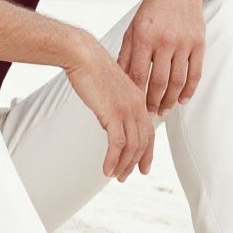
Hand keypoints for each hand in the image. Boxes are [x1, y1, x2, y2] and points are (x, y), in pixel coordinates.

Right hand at [65, 35, 155, 181]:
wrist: (83, 55)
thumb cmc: (90, 67)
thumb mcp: (109, 89)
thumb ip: (114, 106)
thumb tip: (109, 123)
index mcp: (138, 97)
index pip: (149, 130)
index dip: (148, 152)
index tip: (143, 167)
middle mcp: (137, 104)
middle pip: (143, 141)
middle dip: (135, 162)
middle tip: (125, 176)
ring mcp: (127, 109)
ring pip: (132, 146)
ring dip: (123, 164)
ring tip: (115, 176)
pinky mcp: (114, 113)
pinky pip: (117, 144)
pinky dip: (112, 159)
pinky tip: (105, 169)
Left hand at [117, 0, 205, 115]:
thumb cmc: (151, 11)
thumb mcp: (132, 30)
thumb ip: (126, 55)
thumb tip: (121, 81)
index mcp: (144, 37)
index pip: (139, 74)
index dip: (138, 94)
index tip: (136, 107)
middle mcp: (164, 40)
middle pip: (159, 81)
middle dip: (154, 102)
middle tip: (151, 114)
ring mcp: (183, 42)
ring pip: (178, 81)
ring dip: (171, 100)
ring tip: (165, 110)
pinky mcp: (198, 43)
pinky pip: (195, 73)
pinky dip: (190, 90)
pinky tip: (183, 100)